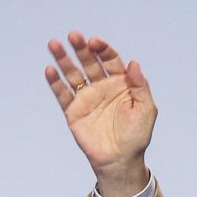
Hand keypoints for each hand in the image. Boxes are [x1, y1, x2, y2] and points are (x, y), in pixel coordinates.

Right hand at [46, 31, 155, 196]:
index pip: (111, 60)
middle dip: (82, 49)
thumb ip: (141, 86)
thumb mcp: (146, 109)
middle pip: (89, 62)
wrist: (120, 159)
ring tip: (54, 44)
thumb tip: (135, 63)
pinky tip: (50, 70)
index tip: (95, 42)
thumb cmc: (136, 135)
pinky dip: (55, 82)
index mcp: (121, 84)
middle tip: (74, 36)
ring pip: (73, 74)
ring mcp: (87, 97)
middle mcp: (102, 87)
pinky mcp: (73, 110)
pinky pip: (62, 93)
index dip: (103, 50)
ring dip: (64, 59)